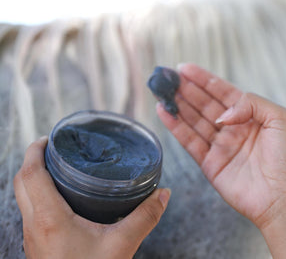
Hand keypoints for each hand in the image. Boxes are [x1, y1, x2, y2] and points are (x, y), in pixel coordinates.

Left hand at [14, 137, 169, 258]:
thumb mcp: (122, 245)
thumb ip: (144, 217)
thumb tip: (163, 194)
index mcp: (50, 219)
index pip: (30, 174)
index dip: (34, 151)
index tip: (47, 139)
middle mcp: (34, 226)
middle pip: (21, 183)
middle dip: (32, 160)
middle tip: (52, 148)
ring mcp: (32, 238)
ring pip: (23, 198)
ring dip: (33, 178)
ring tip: (56, 167)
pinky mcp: (37, 246)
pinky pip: (30, 212)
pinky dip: (38, 195)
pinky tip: (61, 198)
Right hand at [157, 63, 285, 257]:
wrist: (283, 198)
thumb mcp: (279, 118)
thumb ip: (250, 103)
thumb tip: (222, 114)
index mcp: (249, 115)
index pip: (221, 92)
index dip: (203, 79)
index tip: (184, 68)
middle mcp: (232, 128)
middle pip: (203, 104)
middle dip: (186, 89)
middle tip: (168, 78)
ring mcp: (219, 145)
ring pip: (193, 119)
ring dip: (177, 105)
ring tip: (162, 92)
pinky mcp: (209, 162)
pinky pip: (189, 141)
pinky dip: (175, 127)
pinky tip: (164, 113)